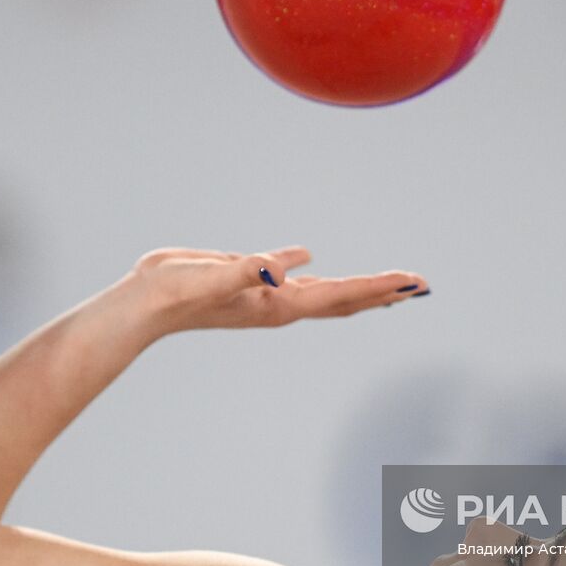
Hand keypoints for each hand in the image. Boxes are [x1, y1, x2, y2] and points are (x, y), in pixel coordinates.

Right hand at [130, 246, 427, 336]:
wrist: (142, 304)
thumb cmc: (176, 292)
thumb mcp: (213, 275)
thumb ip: (247, 270)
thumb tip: (277, 268)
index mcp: (279, 304)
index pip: (341, 294)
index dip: (379, 287)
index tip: (413, 281)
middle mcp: (280, 304)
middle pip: (346, 300)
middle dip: (385, 293)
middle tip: (423, 285)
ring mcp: (266, 296)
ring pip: (325, 294)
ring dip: (360, 289)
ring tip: (391, 285)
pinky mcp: (248, 283)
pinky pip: (290, 278)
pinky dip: (311, 272)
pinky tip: (313, 261)